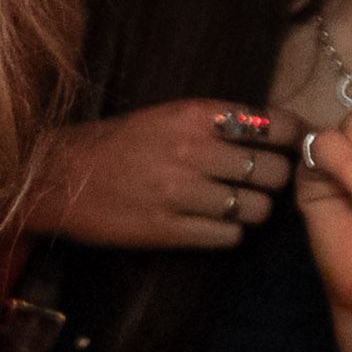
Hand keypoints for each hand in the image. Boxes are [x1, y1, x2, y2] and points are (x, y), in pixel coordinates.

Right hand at [28, 98, 295, 250]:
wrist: (59, 178)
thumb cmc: (116, 143)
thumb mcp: (166, 115)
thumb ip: (217, 121)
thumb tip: (274, 129)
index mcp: (195, 115)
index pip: (274, 125)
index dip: (293, 137)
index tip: (291, 144)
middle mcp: (194, 152)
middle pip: (274, 172)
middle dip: (274, 179)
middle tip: (260, 181)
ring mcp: (183, 194)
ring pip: (256, 209)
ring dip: (252, 209)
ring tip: (233, 204)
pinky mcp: (170, 231)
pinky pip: (229, 236)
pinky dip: (227, 232)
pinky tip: (211, 223)